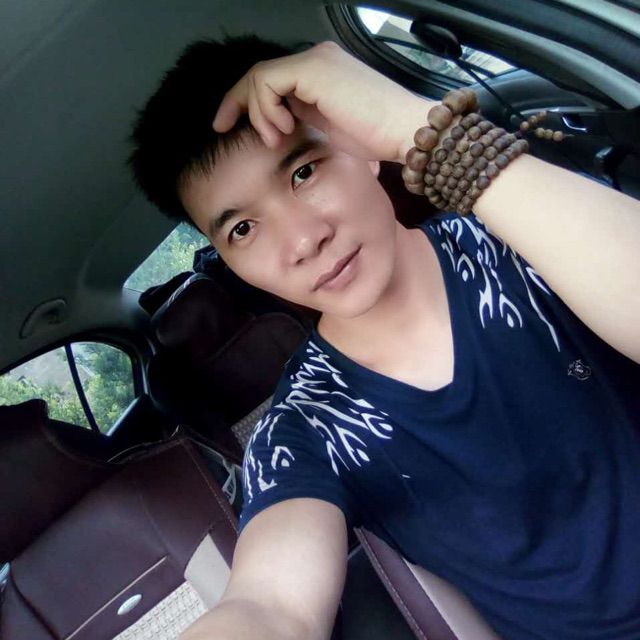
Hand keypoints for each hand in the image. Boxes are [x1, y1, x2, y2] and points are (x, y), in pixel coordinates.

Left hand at [213, 41, 433, 162]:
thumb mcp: (329, 128)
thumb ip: (304, 117)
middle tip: (224, 128)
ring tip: (276, 136)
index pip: (271, 80)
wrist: (404, 132)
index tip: (227, 126)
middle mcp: (316, 58)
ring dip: (258, 112)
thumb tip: (280, 122)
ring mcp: (315, 61)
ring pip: (260, 78)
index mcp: (321, 72)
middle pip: (259, 75)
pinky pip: (267, 82)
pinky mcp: (313, 70)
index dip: (244, 102)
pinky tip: (281, 127)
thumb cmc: (377, 137)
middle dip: (236, 103)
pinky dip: (264, 108)